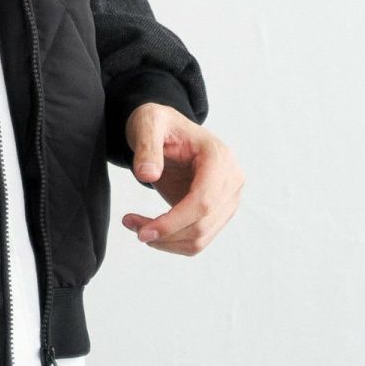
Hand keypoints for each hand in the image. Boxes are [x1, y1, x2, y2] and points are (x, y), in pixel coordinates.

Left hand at [120, 102, 243, 255]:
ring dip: (167, 242)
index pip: (203, 202)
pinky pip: (197, 238)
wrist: (166, 129)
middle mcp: (231, 180)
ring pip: (201, 238)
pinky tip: (149, 228)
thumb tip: (147, 174)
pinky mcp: (217, 212)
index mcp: (219, 157)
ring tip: (136, 227)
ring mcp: (227, 198)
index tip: (143, 231)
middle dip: (166, 235)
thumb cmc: (158, 123)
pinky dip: (172, 241)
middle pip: (203, 225)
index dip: (174, 222)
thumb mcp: (148, 123)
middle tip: (133, 229)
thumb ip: (146, 146)